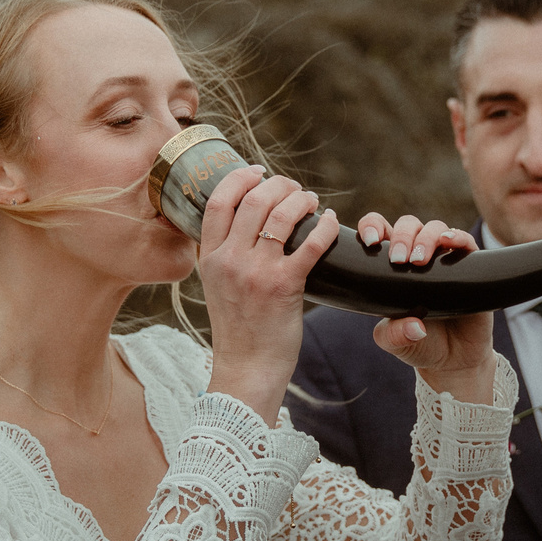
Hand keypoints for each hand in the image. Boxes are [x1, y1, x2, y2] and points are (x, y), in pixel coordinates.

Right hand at [197, 165, 341, 420]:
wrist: (247, 369)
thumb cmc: (238, 330)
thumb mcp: (217, 286)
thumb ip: (225, 256)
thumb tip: (244, 224)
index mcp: (210, 258)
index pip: (219, 201)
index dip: (241, 178)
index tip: (258, 171)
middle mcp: (230, 260)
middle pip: (255, 200)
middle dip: (279, 185)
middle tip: (294, 188)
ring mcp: (256, 272)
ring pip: (282, 215)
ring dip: (302, 200)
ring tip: (312, 201)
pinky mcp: (284, 286)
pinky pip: (311, 243)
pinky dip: (326, 225)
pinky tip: (331, 220)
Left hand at [355, 214, 493, 399]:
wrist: (454, 360)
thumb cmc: (420, 344)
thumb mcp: (396, 343)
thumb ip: (393, 335)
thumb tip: (414, 326)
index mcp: (393, 267)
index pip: (380, 232)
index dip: (372, 226)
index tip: (369, 241)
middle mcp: (419, 257)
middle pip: (409, 225)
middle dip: (402, 236)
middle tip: (399, 260)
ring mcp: (445, 260)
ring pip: (435, 228)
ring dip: (426, 238)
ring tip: (419, 261)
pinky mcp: (471, 267)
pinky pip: (465, 242)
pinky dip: (457, 236)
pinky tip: (449, 242)